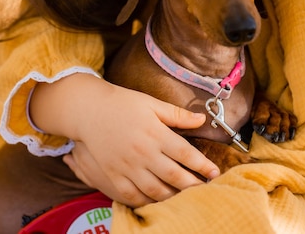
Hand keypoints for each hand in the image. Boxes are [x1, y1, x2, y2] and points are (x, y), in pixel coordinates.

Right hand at [63, 84, 219, 206]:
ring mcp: (128, 166)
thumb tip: (201, 119)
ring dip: (174, 196)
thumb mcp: (151, 103)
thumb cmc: (122, 103)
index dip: (203, 165)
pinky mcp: (114, 175)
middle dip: (194, 185)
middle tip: (207, 189)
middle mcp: (143, 152)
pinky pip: (134, 196)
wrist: (89, 110)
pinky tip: (159, 200)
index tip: (215, 172)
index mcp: (155, 133)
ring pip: (156, 190)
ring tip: (187, 197)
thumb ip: (177, 114)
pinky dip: (149, 202)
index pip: (185, 153)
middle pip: (174, 175)